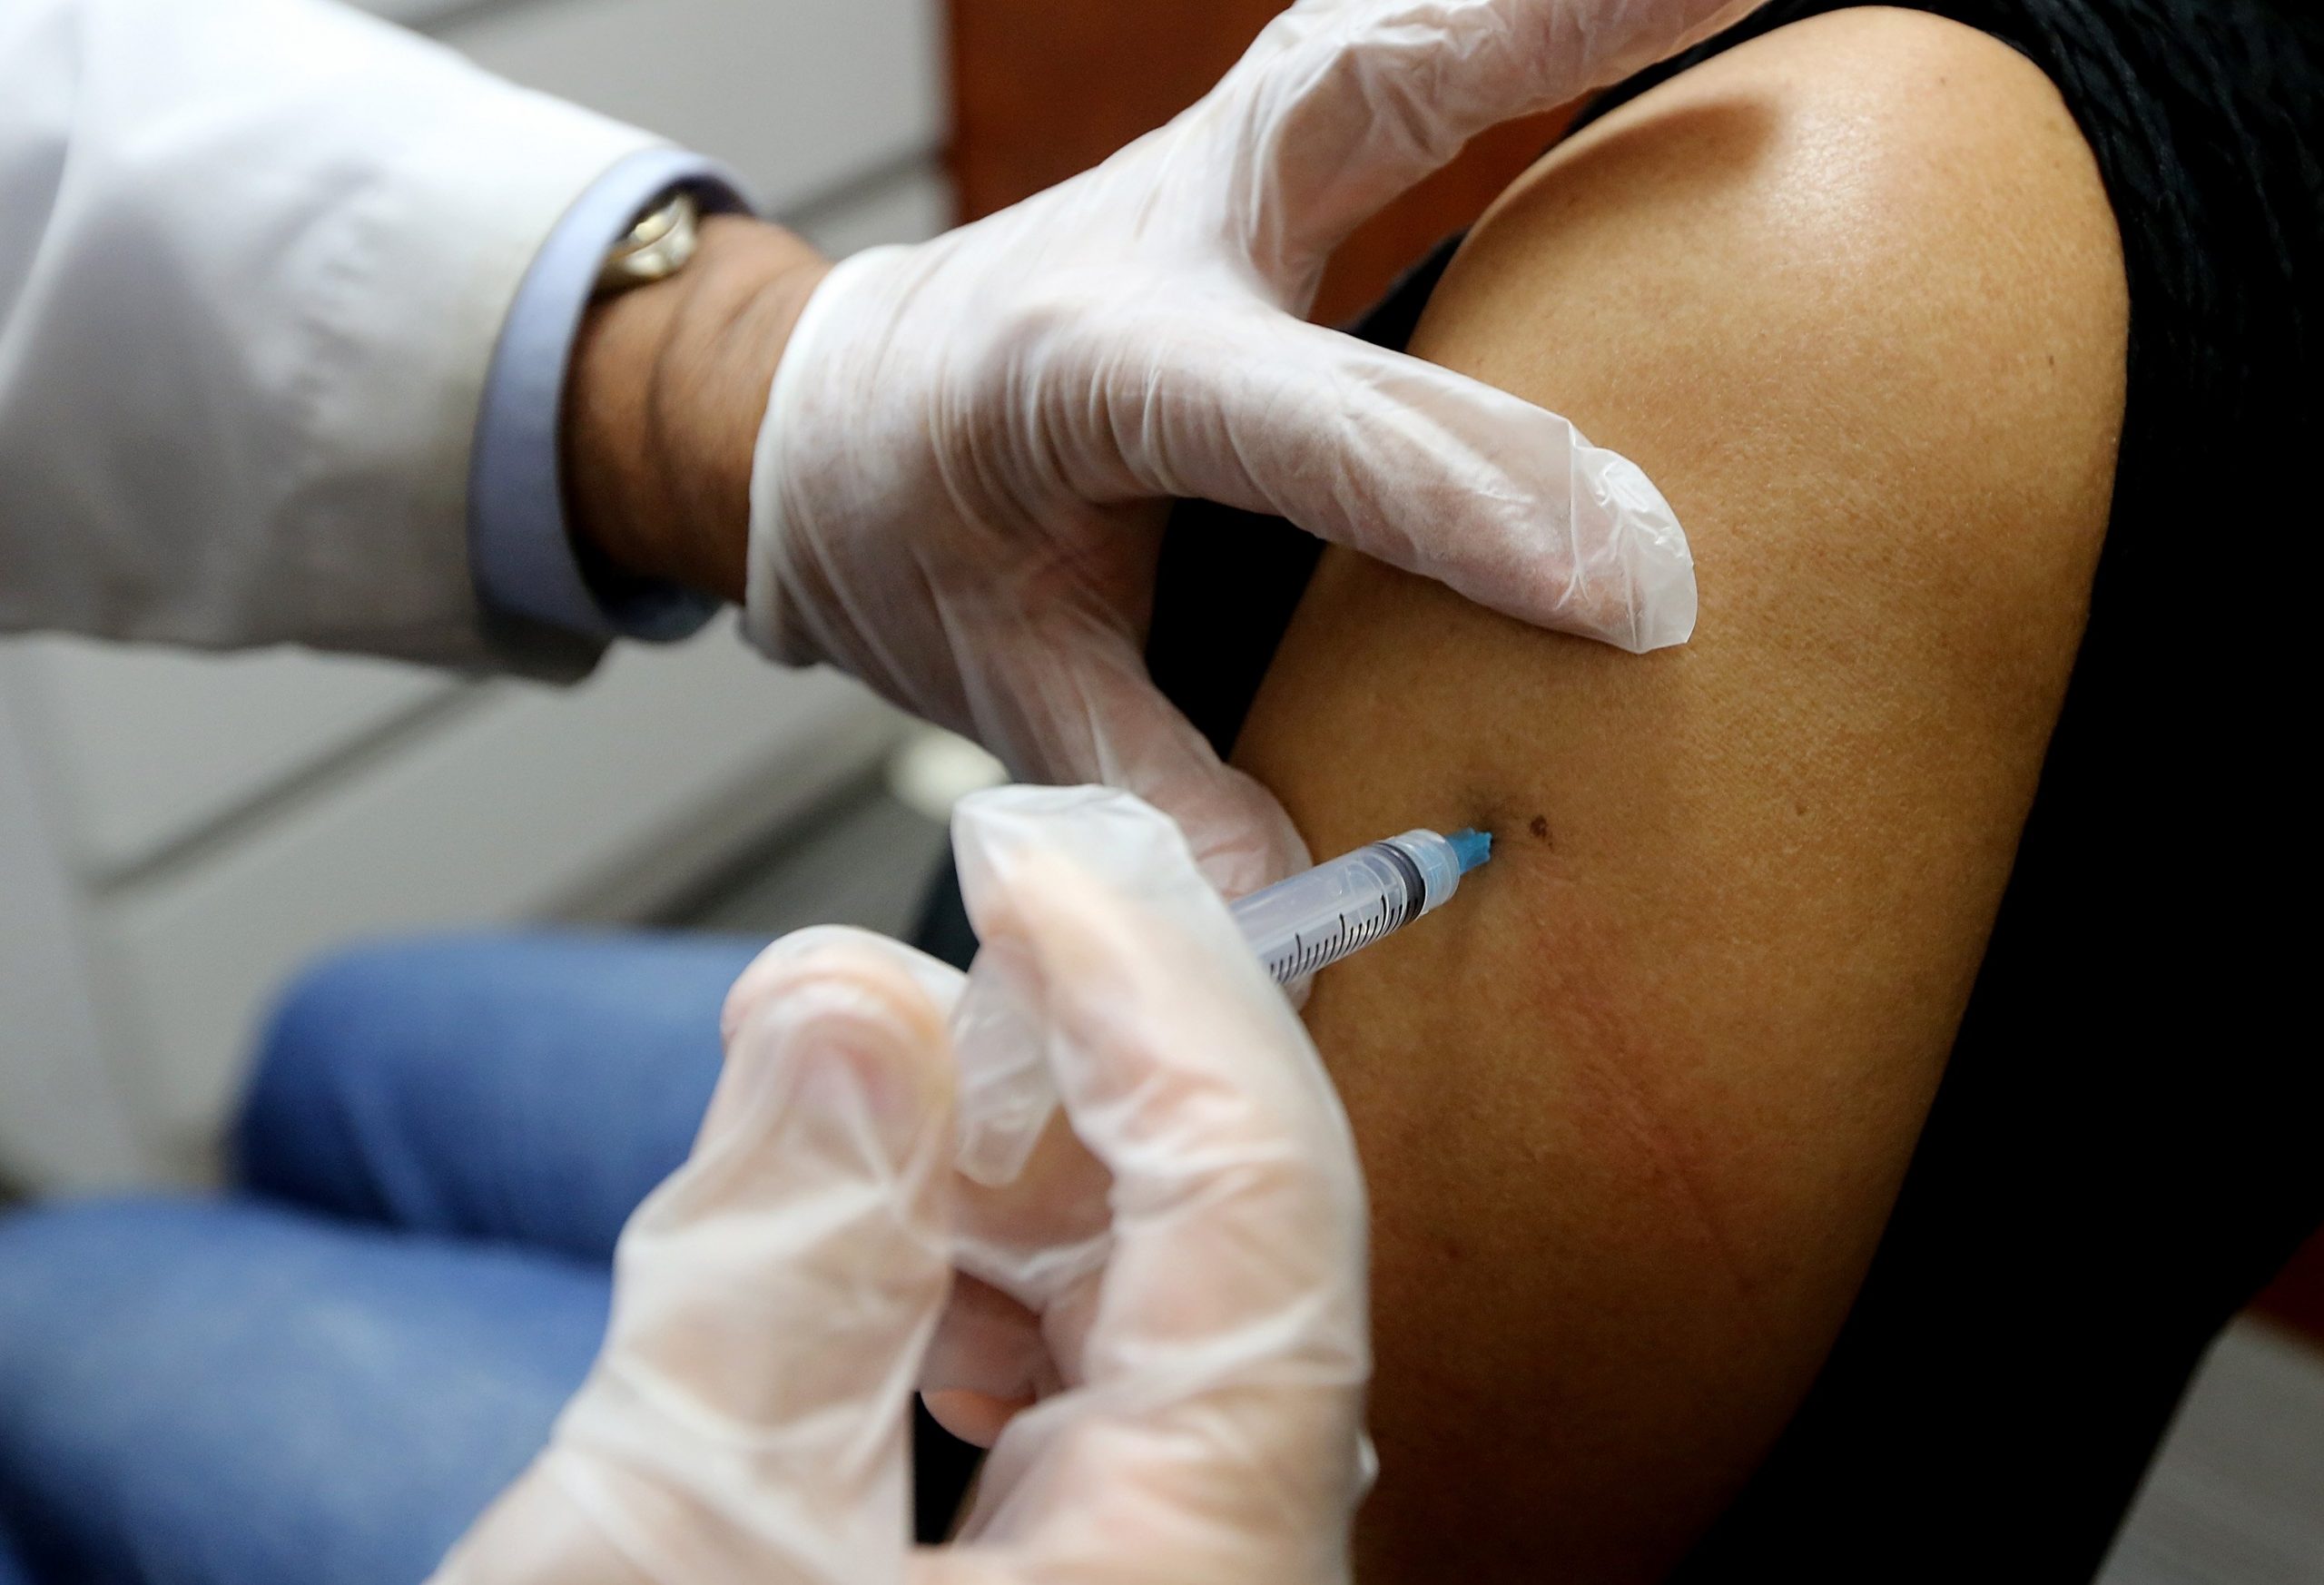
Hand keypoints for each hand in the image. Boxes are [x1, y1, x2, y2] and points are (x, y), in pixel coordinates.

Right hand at [429, 789, 1370, 1583]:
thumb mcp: (671, 1552)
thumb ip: (779, 1261)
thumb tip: (849, 994)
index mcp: (1199, 1566)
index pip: (1259, 1192)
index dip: (1155, 984)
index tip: (1033, 857)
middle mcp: (1225, 1580)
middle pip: (1235, 1248)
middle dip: (1090, 1072)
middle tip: (951, 958)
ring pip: (1172, 1323)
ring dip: (1035, 1184)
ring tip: (895, 1111)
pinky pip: (1105, 1414)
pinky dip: (1001, 1306)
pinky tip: (905, 1286)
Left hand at [744, 0, 1759, 893]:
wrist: (820, 410)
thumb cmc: (905, 538)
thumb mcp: (998, 683)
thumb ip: (1143, 785)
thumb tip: (1287, 909)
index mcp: (1079, 373)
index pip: (1302, 428)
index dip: (1465, 500)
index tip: (1626, 586)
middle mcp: (1153, 239)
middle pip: (1351, 95)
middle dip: (1534, 45)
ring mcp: (1203, 177)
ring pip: (1380, 38)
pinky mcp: (1248, 164)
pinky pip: (1391, 62)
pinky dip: (1506, 28)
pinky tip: (1638, 8)